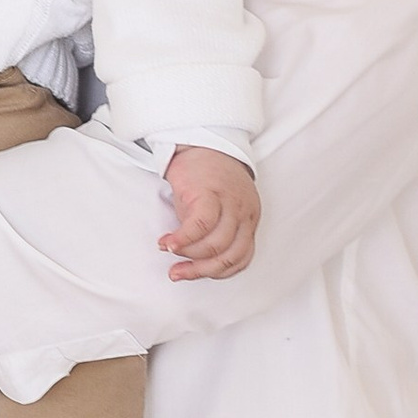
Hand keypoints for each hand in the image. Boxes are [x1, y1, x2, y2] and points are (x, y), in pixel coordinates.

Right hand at [159, 145, 260, 281]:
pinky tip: (168, 242)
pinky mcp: (210, 193)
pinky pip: (199, 226)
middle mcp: (244, 213)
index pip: (241, 257)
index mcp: (249, 220)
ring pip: (216, 244)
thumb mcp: (219, 211)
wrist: (200, 144)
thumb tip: (194, 260)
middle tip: (178, 272)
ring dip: (189, 254)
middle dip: (200, 270)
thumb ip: (214, 235)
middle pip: (229, 255)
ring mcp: (230, 203)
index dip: (216, 272)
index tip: (195, 273)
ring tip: (170, 251)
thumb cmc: (207, 180)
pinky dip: (182, 239)